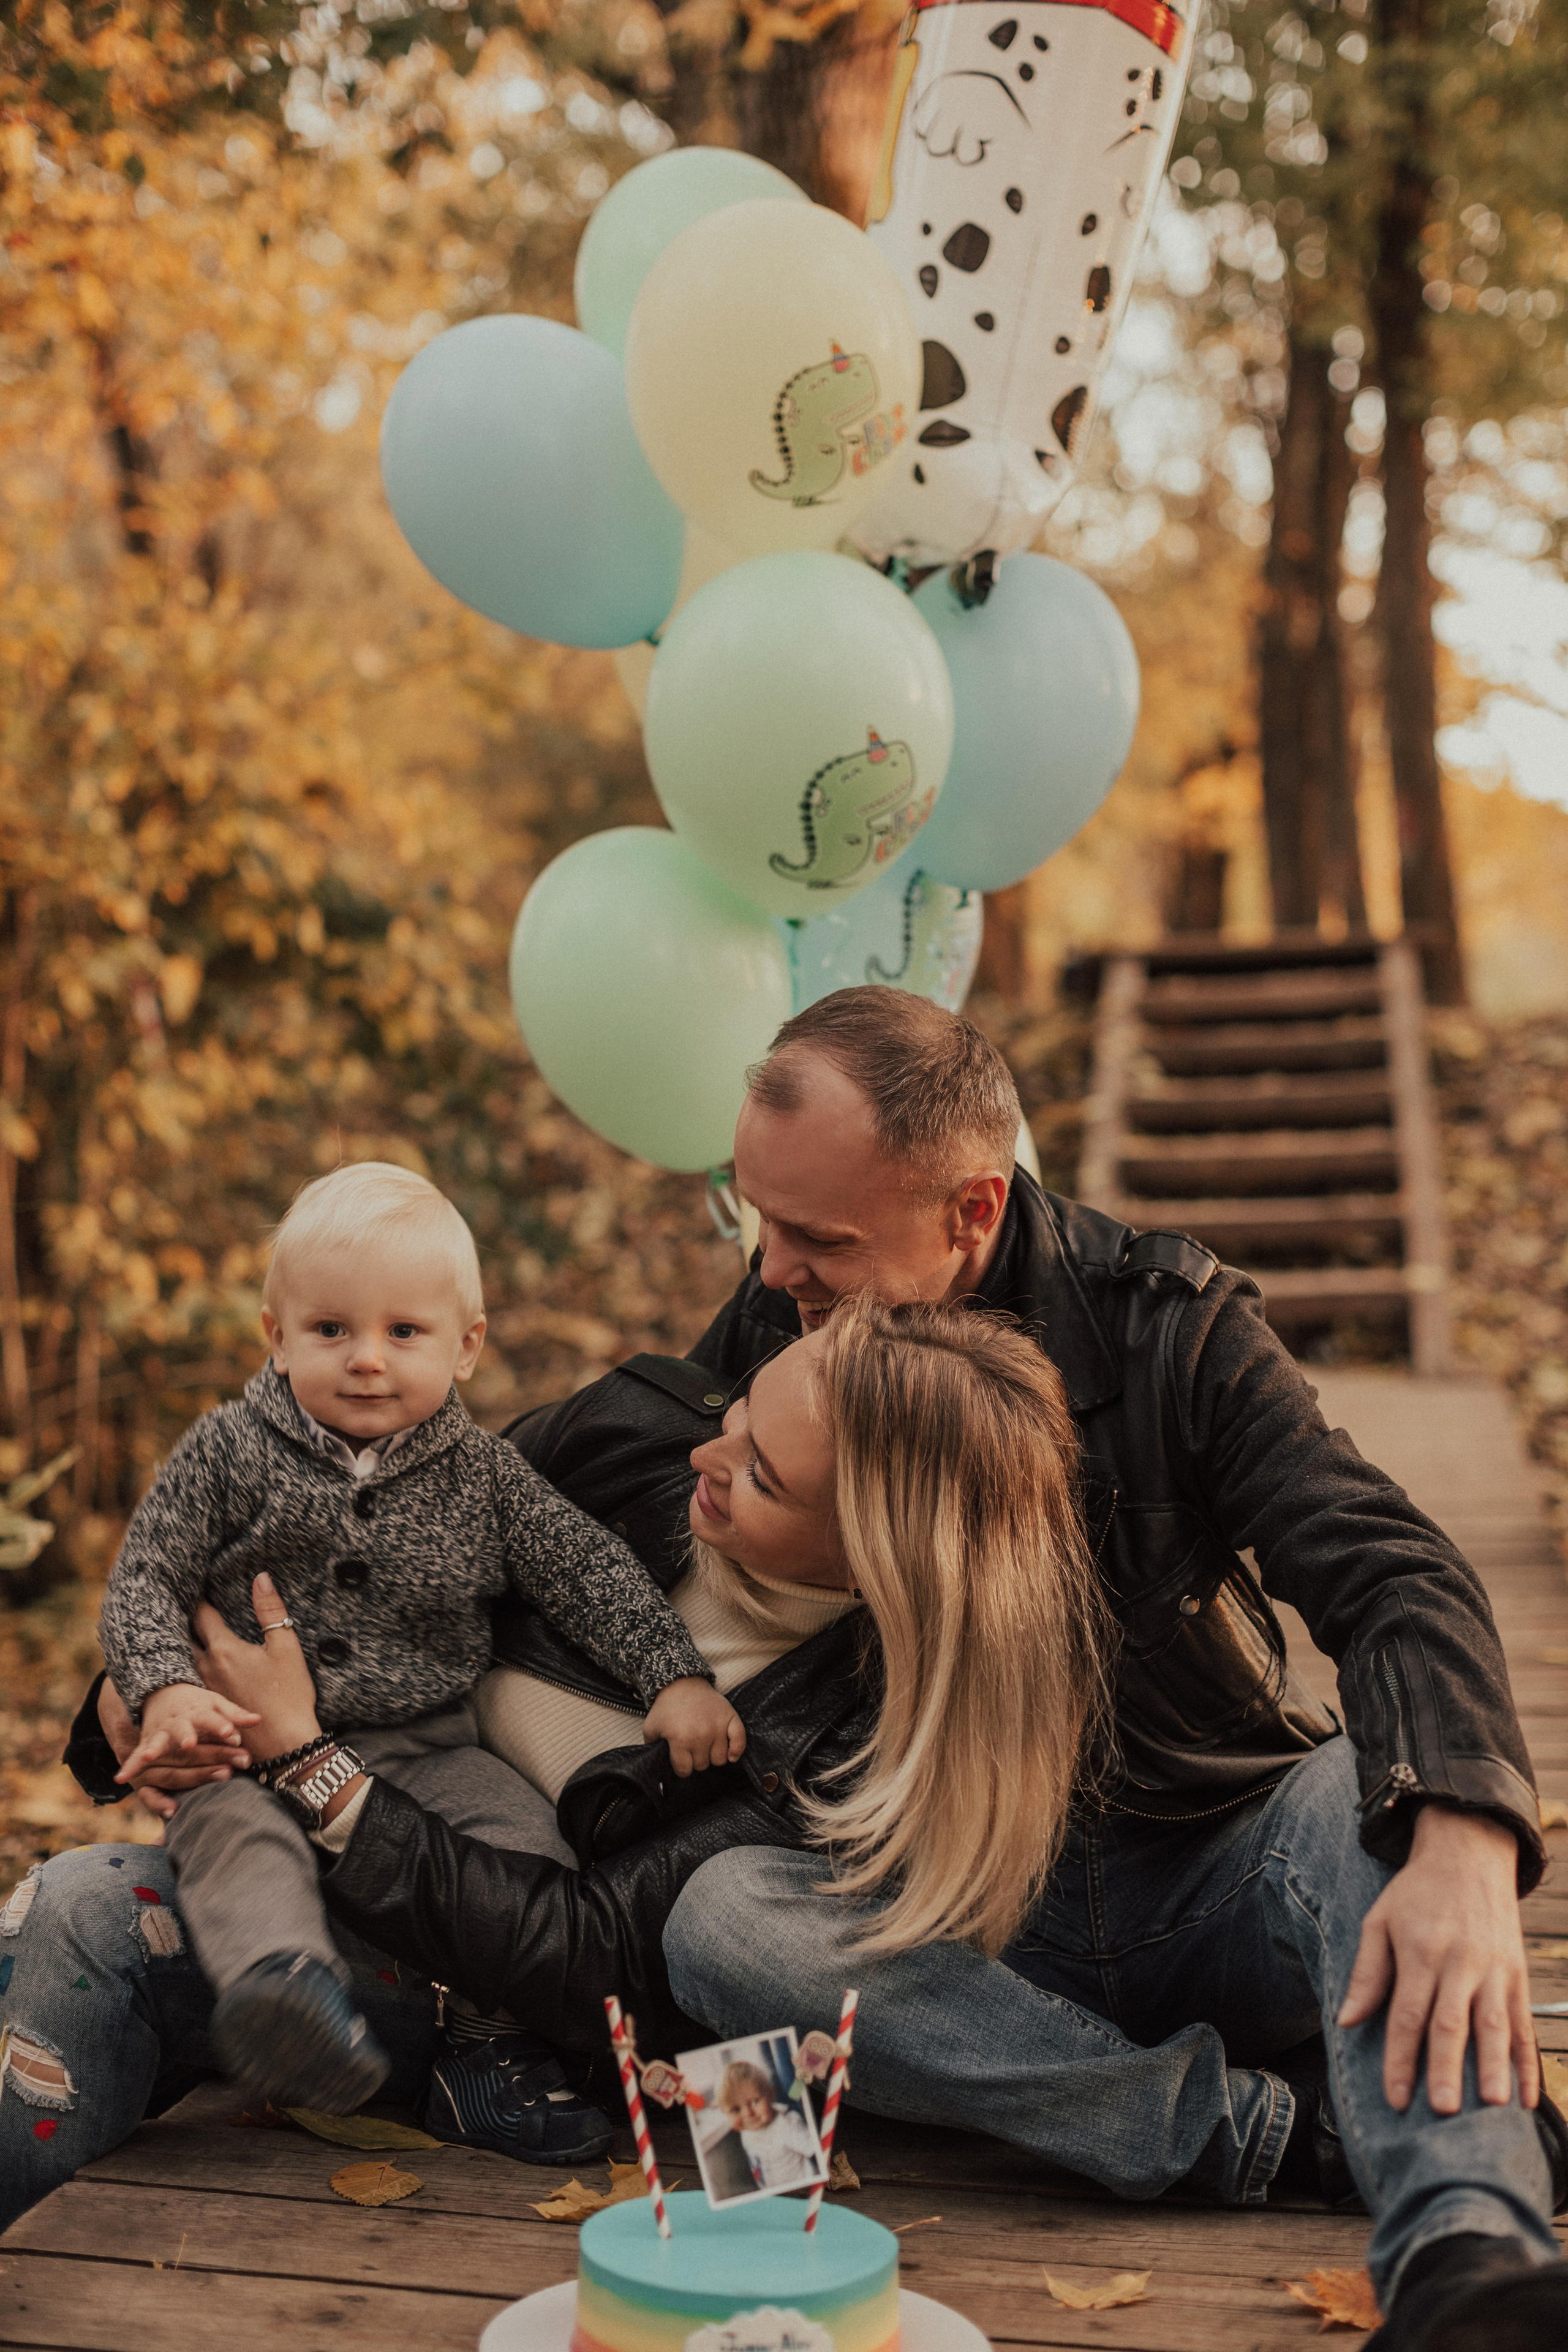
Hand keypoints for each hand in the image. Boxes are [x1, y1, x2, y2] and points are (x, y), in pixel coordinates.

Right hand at [113, 1678, 259, 1786]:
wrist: (165, 1693)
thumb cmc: (198, 1704)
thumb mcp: (217, 1704)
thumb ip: (235, 1714)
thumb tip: (258, 1720)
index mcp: (198, 1712)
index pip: (211, 1718)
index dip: (220, 1725)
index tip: (230, 1733)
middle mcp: (177, 1723)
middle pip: (183, 1731)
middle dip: (186, 1737)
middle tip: (189, 1744)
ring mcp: (159, 1733)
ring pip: (157, 1743)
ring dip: (153, 1750)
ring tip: (147, 1758)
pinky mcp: (146, 1743)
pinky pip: (135, 1757)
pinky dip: (129, 1767)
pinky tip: (121, 1779)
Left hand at [190, 1573, 322, 1763]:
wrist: (284, 1744)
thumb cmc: (289, 1695)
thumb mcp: (286, 1647)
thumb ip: (271, 1611)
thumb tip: (261, 1577)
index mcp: (224, 1650)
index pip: (202, 1614)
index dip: (199, 1598)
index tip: (195, 1586)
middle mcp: (205, 1668)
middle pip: (184, 1637)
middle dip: (184, 1621)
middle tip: (181, 1606)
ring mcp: (202, 1690)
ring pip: (183, 1660)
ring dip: (184, 1645)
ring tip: (183, 1633)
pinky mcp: (205, 1708)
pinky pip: (189, 1682)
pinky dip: (189, 1669)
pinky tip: (193, 1668)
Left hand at [643, 1676, 744, 1778]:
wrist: (681, 1682)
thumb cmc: (666, 1707)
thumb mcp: (650, 1727)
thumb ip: (651, 1748)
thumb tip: (656, 1766)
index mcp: (681, 1740)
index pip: (685, 1770)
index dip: (681, 1767)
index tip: (679, 1758)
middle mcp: (701, 1736)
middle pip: (702, 1765)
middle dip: (695, 1759)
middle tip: (690, 1747)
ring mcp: (718, 1727)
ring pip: (720, 1759)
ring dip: (712, 1755)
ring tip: (704, 1745)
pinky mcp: (730, 1718)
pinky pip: (740, 1742)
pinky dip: (736, 1750)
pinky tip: (730, 1755)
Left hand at [1338, 1803, 1534, 2114]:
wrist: (1468, 1856)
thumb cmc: (1416, 1893)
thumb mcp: (1380, 1920)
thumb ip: (1367, 1973)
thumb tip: (1347, 2021)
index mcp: (1421, 1952)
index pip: (1408, 2014)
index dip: (1401, 2059)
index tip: (1395, 2100)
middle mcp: (1460, 1963)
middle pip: (1452, 2024)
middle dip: (1448, 2069)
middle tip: (1444, 2112)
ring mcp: (1495, 1971)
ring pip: (1495, 2025)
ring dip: (1495, 2068)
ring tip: (1494, 2107)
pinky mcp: (1518, 1975)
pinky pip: (1524, 2024)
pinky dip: (1528, 2062)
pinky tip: (1527, 2098)